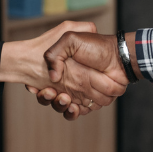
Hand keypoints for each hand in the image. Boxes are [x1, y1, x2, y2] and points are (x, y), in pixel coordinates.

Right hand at [4, 22, 126, 110]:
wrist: (117, 57)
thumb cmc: (96, 46)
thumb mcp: (70, 39)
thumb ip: (56, 52)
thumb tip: (53, 77)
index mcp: (62, 68)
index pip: (43, 81)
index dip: (36, 86)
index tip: (34, 87)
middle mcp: (68, 81)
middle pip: (50, 96)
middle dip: (47, 97)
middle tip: (50, 91)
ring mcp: (78, 93)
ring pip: (62, 106)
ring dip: (59, 105)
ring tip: (63, 98)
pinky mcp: (88, 102)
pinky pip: (76, 112)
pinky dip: (72, 112)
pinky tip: (73, 106)